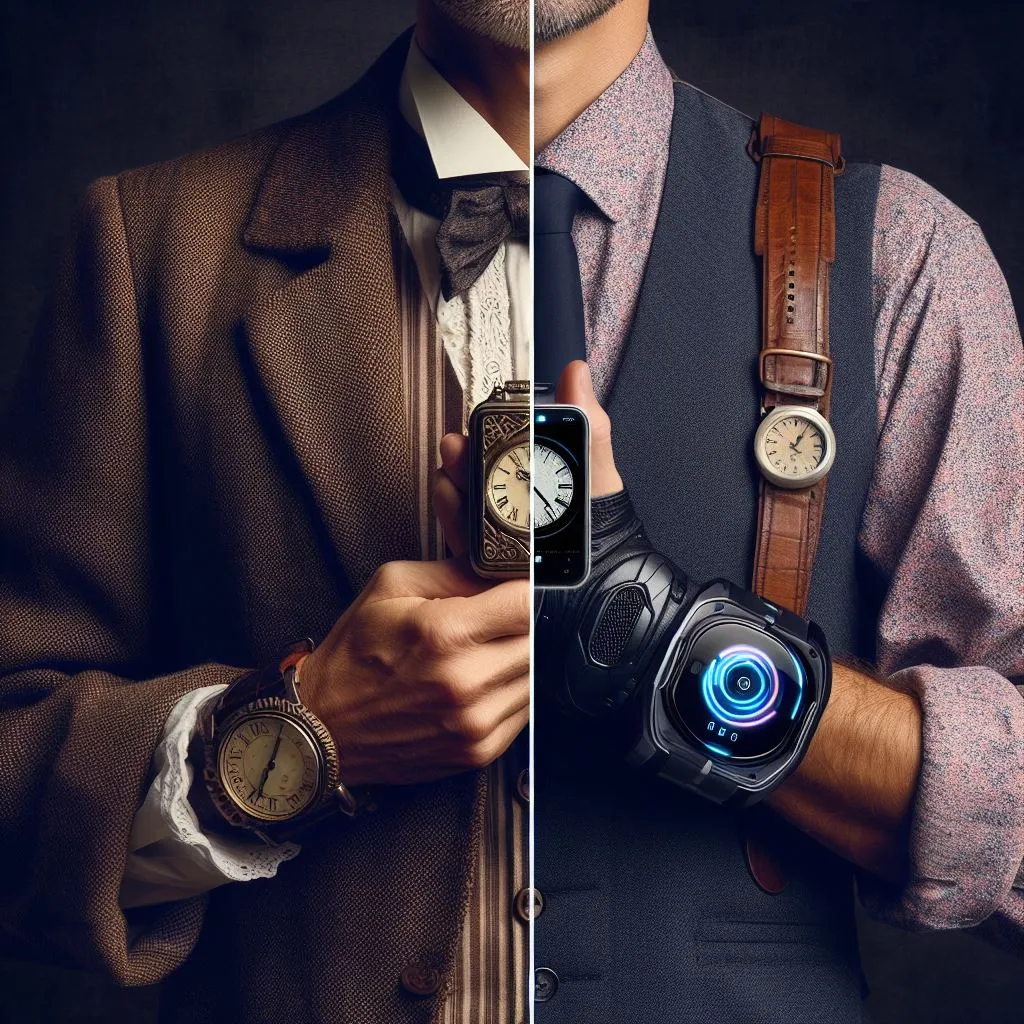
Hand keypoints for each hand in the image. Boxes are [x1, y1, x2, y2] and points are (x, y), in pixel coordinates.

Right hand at [299, 557, 528, 785]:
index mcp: (443, 634)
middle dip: (523, 623)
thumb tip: (500, 565)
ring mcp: (476, 723)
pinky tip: (478, 682)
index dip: (525, 588)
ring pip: (537, 675)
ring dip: (519, 658)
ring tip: (480, 653)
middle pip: (539, 637)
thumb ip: (454, 570)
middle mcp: (465, 682)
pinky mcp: (480, 751)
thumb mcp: (392, 588)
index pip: (527, 601)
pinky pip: (525, 710)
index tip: (514, 587)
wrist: (324, 729)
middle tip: (494, 620)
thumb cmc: (353, 656)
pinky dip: (510, 692)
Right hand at [433, 361, 622, 556]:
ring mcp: (495, 528)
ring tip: (451, 472)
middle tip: (458, 445)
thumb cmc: (603, 528)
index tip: (483, 421)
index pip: (502, 448)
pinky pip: (459, 535)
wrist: (604, 579)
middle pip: (474, 471)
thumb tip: (578, 374)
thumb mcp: (597, 474)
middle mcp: (510, 499)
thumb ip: (590, 426)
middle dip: (461, 456)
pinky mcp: (484, 557)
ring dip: (451, 482)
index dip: (488, 432)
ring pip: (461, 499)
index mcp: (535, 475)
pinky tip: (450, 499)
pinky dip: (451, 516)